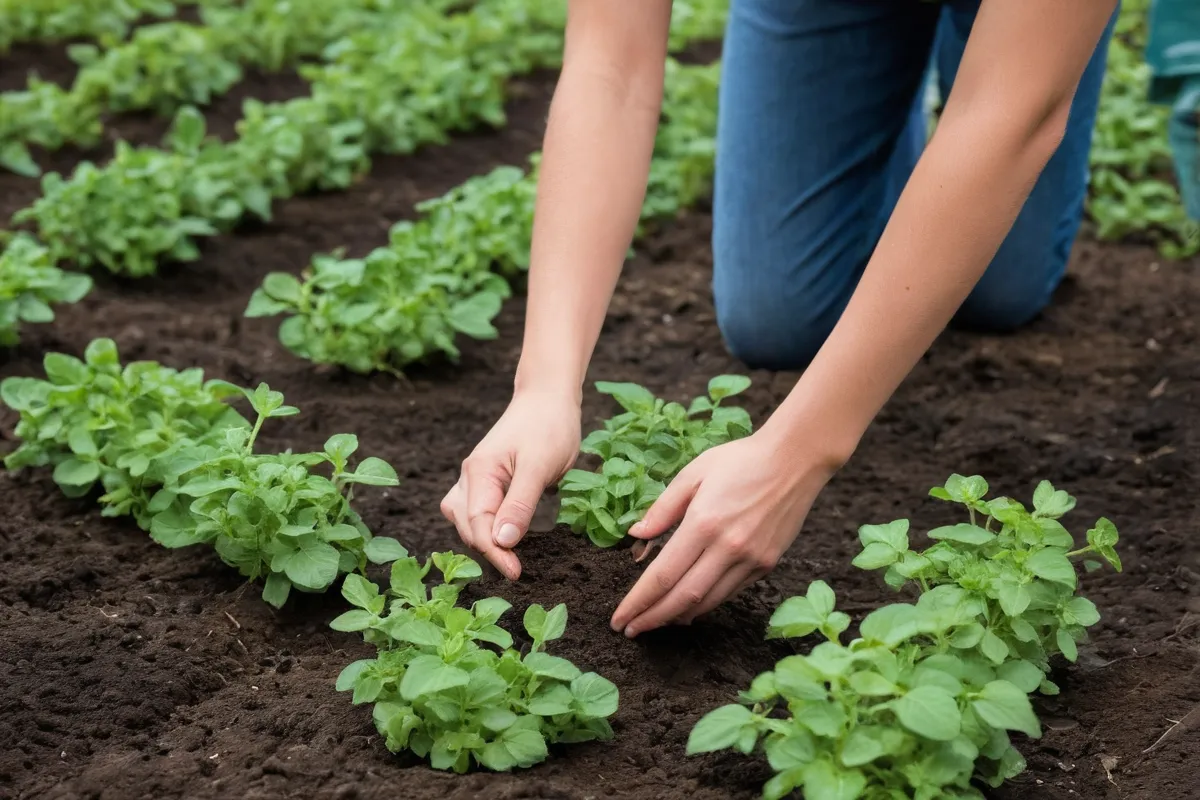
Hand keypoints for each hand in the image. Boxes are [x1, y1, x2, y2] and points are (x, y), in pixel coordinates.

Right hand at [441, 388, 580, 580]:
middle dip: (487, 550)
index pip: (478, 524)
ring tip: (507, 558)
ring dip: (481, 540)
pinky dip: (485, 526)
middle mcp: (470, 476)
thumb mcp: (539, 466)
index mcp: (478, 472)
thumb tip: (502, 541)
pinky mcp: (488, 479)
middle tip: (517, 570)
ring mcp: (476, 477)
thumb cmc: (549, 426)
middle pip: (466, 525)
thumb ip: (520, 504)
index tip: (516, 572)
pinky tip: (504, 536)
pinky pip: (476, 509)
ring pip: (465, 519)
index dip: (495, 552)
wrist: (549, 397)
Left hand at [610, 432, 836, 636]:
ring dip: (678, 616)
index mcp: (704, 523)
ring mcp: (751, 559)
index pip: (663, 575)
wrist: (795, 460)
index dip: (638, 602)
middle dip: (652, 618)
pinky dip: (706, 604)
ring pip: (709, 602)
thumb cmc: (741, 460)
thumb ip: (662, 508)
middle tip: (631, 630)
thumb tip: (635, 535)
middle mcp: (728, 547)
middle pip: (683, 597)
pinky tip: (690, 607)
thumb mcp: (694, 473)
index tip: (620, 619)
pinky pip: (730, 592)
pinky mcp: (767, 564)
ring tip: (656, 621)